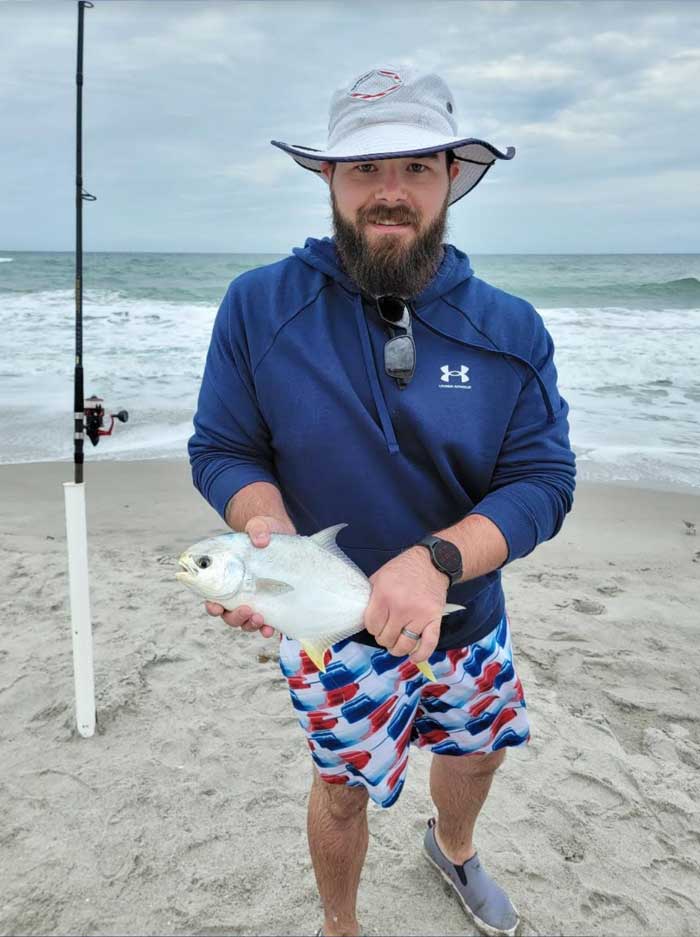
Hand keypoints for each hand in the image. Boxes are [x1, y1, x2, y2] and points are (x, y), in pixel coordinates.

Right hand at [204, 514, 295, 637]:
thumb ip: (257, 529)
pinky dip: (265, 629)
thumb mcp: (259, 526)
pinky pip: (264, 623)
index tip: (216, 606)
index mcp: (225, 577)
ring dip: (249, 624)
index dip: (212, 605)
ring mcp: (253, 600)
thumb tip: (261, 540)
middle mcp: (236, 593)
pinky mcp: (270, 603)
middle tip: (247, 609)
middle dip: (235, 617)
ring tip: (260, 619)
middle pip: (228, 615)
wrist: (281, 536)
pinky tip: (270, 629)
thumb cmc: (262, 532)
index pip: (212, 597)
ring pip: (244, 622)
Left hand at [363, 547, 448, 664]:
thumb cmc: (403, 569)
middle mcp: (401, 608)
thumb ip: (371, 598)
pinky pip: (429, 644)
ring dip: (397, 648)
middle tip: (387, 630)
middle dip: (384, 637)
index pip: (372, 626)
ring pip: (404, 645)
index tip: (376, 623)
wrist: (432, 563)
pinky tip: (414, 658)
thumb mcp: (379, 577)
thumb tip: (364, 618)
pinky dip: (421, 655)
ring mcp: (419, 615)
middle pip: (386, 638)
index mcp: (384, 596)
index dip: (372, 627)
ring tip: (396, 644)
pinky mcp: (434, 619)